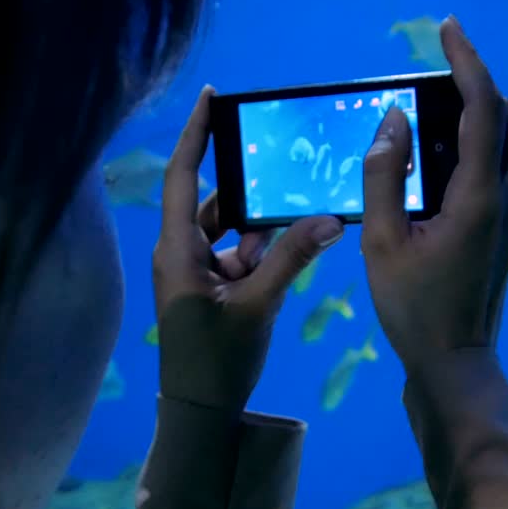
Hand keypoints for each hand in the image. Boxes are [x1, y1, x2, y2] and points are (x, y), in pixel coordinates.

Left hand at [152, 86, 345, 410]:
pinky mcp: (210, 290)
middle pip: (212, 199)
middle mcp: (180, 252)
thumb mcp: (257, 306)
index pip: (182, 175)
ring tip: (300, 197)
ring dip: (261, 221)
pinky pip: (238, 254)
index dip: (195, 132)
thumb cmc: (216, 361)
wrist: (199, 412)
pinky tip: (297, 242)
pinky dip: (263, 248)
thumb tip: (330, 218)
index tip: (211, 95)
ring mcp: (194, 272)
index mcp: (177, 249)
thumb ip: (293, 259)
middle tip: (281, 152)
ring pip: (230, 229)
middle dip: (246, 181)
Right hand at [360, 16, 507, 371]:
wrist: (457, 364)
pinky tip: (436, 149)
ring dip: (473, 110)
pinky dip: (471, 141)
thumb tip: (394, 120)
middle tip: (437, 58)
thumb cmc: (414, 310)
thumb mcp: (382, 242)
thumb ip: (384, 176)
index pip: (482, 107)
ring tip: (431, 96)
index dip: (466, 62)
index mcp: (481, 196)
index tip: (448, 29)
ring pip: (502, 141)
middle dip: (472, 79)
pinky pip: (495, 166)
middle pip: (501, 117)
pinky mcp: (506, 226)